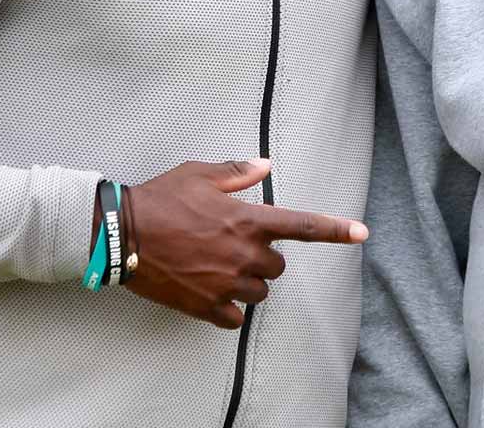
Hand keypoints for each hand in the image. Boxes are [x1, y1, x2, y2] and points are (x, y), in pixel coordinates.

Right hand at [122, 158, 366, 327]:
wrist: (120, 234)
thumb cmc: (160, 199)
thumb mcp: (199, 174)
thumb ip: (237, 173)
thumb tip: (265, 165)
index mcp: (248, 219)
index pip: (302, 227)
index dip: (336, 230)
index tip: (362, 234)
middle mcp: (244, 253)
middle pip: (278, 268)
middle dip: (262, 259)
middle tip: (232, 247)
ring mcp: (226, 283)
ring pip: (259, 294)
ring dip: (247, 285)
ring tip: (217, 268)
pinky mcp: (206, 306)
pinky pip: (235, 319)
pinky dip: (229, 310)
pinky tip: (211, 294)